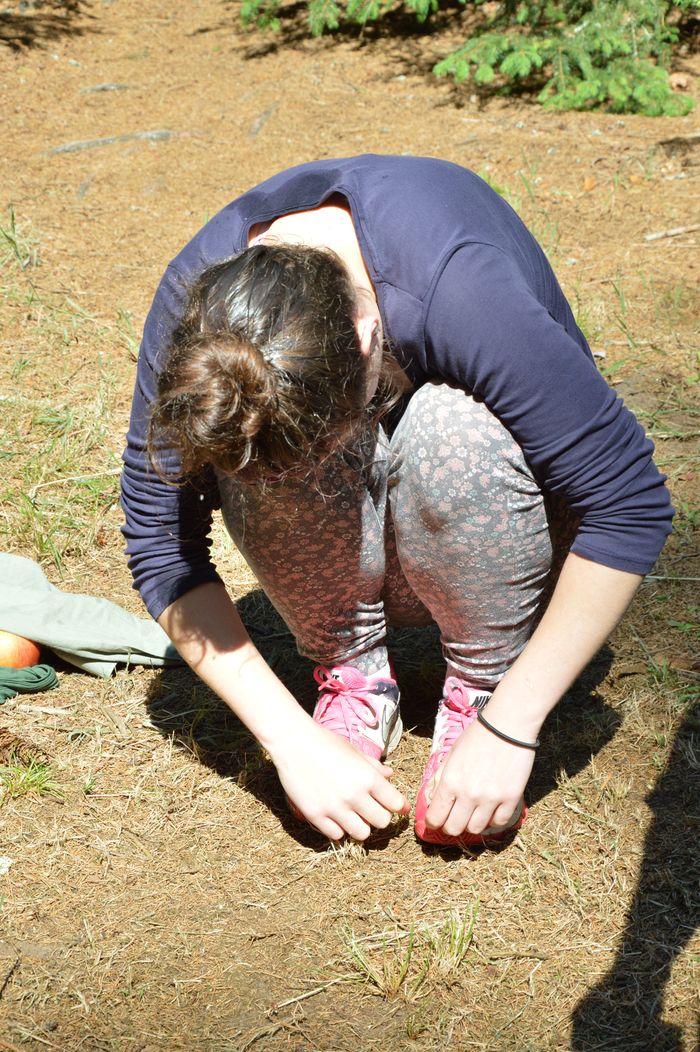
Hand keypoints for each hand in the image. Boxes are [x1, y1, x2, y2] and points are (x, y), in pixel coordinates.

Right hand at [271, 719, 409, 840]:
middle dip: (379, 816)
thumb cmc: (325, 741)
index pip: (395, 803)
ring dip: (360, 825)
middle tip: (371, 809)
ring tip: (352, 815)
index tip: (397, 807)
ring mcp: (334, 807)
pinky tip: (334, 816)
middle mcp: (354, 795)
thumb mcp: (353, 750)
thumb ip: (373, 766)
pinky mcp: (315, 815)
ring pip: (362, 834)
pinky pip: (337, 835)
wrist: (292, 741)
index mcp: (367, 777)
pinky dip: (338, 828)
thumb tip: (390, 774)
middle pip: (382, 822)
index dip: (399, 806)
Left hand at [425, 718, 534, 836]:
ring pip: (475, 829)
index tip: (436, 819)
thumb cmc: (477, 736)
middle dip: (450, 825)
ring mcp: (491, 798)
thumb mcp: (452, 753)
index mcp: (450, 781)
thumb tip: (431, 798)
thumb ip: (439, 777)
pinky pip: (498, 823)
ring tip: (473, 812)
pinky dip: (492, 819)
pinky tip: (490, 809)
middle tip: (454, 817)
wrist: (507, 725)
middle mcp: (469, 794)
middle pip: (454, 828)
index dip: (433, 822)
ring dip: (471, 823)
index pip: (435, 817)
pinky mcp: (511, 799)